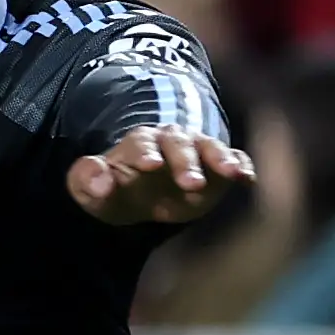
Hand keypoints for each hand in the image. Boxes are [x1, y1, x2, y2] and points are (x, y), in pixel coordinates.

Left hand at [67, 126, 256, 227]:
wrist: (143, 193)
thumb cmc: (117, 190)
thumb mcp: (93, 190)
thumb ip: (87, 181)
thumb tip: (99, 182)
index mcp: (138, 144)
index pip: (141, 144)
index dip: (145, 153)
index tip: (150, 166)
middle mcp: (171, 141)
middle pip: (179, 145)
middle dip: (186, 162)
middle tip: (192, 183)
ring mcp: (198, 151)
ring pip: (210, 148)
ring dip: (220, 160)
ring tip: (231, 174)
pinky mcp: (219, 167)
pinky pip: (235, 160)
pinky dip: (242, 165)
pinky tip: (247, 177)